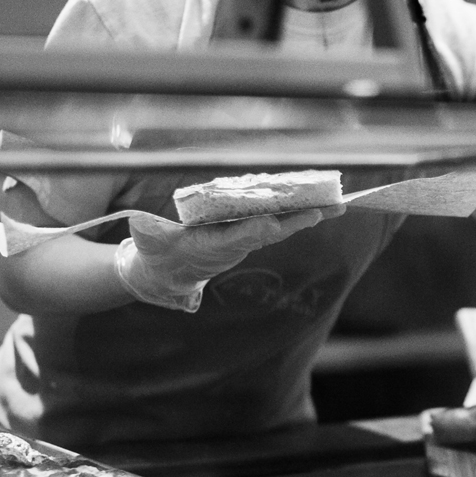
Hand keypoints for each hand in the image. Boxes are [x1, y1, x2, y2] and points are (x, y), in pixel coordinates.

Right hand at [115, 205, 344, 310]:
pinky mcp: (250, 232)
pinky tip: (323, 202)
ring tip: (338, 204)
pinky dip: (299, 210)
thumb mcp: (149, 243)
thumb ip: (147, 233)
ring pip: (282, 224)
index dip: (253, 231)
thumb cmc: (157, 255)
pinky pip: (279, 218)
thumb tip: (137, 223)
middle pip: (272, 231)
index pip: (237, 238)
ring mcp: (246, 238)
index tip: (271, 224)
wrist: (168, 274)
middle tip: (326, 211)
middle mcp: (236, 244)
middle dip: (298, 220)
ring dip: (309, 214)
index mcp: (213, 247)